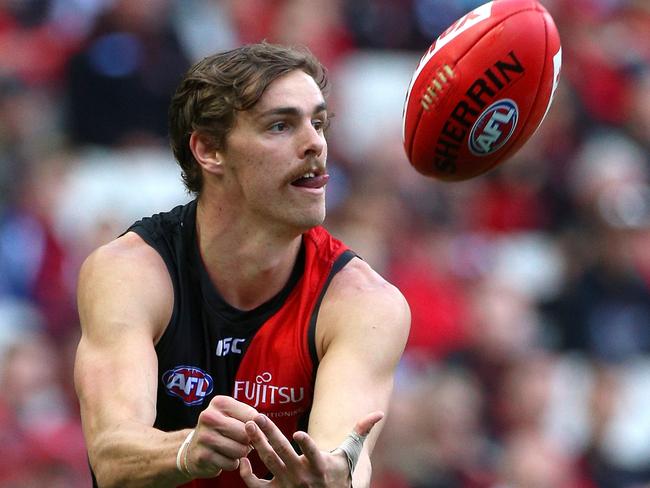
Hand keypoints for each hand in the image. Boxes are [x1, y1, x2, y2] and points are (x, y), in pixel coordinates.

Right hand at [184, 395, 257, 477]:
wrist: (193, 449)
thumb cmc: (221, 430)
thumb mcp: (233, 416)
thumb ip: (251, 419)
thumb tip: (265, 432)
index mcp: (220, 402)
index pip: (252, 416)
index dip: (259, 427)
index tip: (255, 431)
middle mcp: (209, 417)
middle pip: (247, 434)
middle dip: (248, 442)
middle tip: (241, 441)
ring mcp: (204, 437)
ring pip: (241, 450)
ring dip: (241, 454)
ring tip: (232, 449)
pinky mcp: (203, 456)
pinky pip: (232, 464)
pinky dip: (232, 463)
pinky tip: (223, 458)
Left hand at [239, 411, 383, 486]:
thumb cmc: (340, 475)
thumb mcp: (351, 455)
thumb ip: (360, 431)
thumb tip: (379, 414)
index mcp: (321, 466)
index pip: (314, 454)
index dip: (306, 445)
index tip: (298, 433)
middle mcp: (303, 476)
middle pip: (283, 454)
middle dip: (269, 434)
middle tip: (257, 417)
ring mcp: (287, 485)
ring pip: (268, 463)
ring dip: (257, 444)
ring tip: (249, 426)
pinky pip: (257, 486)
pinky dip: (247, 475)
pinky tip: (242, 459)